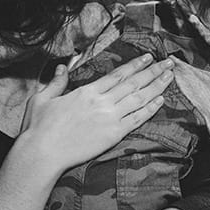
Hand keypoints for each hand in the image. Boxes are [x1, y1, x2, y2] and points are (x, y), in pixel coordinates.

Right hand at [18, 53, 174, 175]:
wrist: (43, 152)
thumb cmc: (39, 127)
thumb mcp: (43, 99)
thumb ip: (57, 82)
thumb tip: (62, 67)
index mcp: (87, 91)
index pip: (118, 74)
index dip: (136, 65)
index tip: (148, 58)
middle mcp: (102, 102)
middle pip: (134, 83)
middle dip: (153, 71)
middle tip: (169, 62)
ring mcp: (110, 118)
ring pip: (139, 98)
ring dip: (157, 86)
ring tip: (170, 76)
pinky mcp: (114, 134)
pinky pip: (137, 119)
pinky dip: (150, 109)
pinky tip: (160, 100)